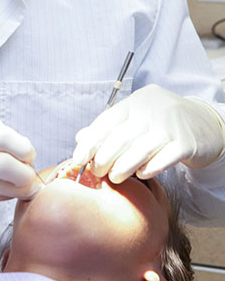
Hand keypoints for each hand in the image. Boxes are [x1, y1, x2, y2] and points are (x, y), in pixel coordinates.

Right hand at [0, 118, 40, 209]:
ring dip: (16, 190)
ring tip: (23, 188)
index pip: (6, 138)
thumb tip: (26, 155)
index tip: (30, 156)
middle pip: (5, 166)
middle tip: (31, 178)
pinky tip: (4, 192)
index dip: (25, 150)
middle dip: (25, 175)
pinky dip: (0, 196)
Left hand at [72, 84, 224, 183]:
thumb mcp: (135, 117)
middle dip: (104, 157)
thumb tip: (80, 138)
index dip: (90, 141)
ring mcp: (170, 125)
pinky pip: (165, 157)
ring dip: (124, 166)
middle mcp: (151, 110)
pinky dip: (150, 167)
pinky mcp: (186, 142)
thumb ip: (109, 128)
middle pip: (122, 136)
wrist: (203, 122)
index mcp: (135, 102)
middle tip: (96, 172)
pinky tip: (142, 174)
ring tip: (114, 178)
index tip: (77, 159)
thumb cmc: (162, 122)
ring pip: (141, 148)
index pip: (107, 121)